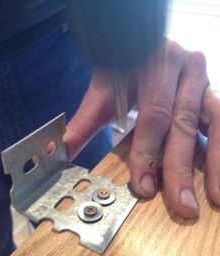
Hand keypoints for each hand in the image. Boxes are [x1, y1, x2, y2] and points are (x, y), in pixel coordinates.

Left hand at [64, 39, 210, 217]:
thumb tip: (56, 152)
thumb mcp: (103, 93)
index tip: (144, 186)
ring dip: (215, 165)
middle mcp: (184, 69)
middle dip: (180, 168)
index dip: (147, 152)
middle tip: (182, 205)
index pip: (153, 115)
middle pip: (183, 124)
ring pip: (215, 124)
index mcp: (154, 64)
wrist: (141, 45)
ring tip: (215, 199)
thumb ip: (83, 124)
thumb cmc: (122, 70)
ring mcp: (203, 80)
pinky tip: (218, 178)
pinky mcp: (212, 94)